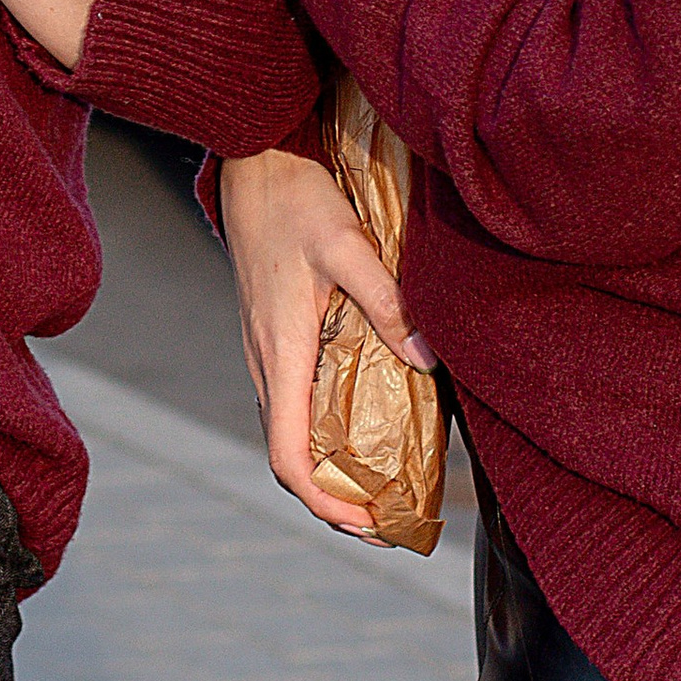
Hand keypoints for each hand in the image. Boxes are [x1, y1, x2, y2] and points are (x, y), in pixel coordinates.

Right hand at [220, 147, 431, 539]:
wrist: (251, 158)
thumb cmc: (295, 197)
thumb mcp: (348, 244)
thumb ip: (388, 301)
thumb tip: (429, 360)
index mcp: (279, 351)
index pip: (288, 456)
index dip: (325, 502)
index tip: (369, 523)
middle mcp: (264, 361)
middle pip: (288, 457)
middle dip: (334, 500)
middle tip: (389, 522)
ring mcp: (263, 349)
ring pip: (288, 432)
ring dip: (327, 470)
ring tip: (380, 486)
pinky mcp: (270, 334)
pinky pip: (290, 403)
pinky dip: (320, 434)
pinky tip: (360, 426)